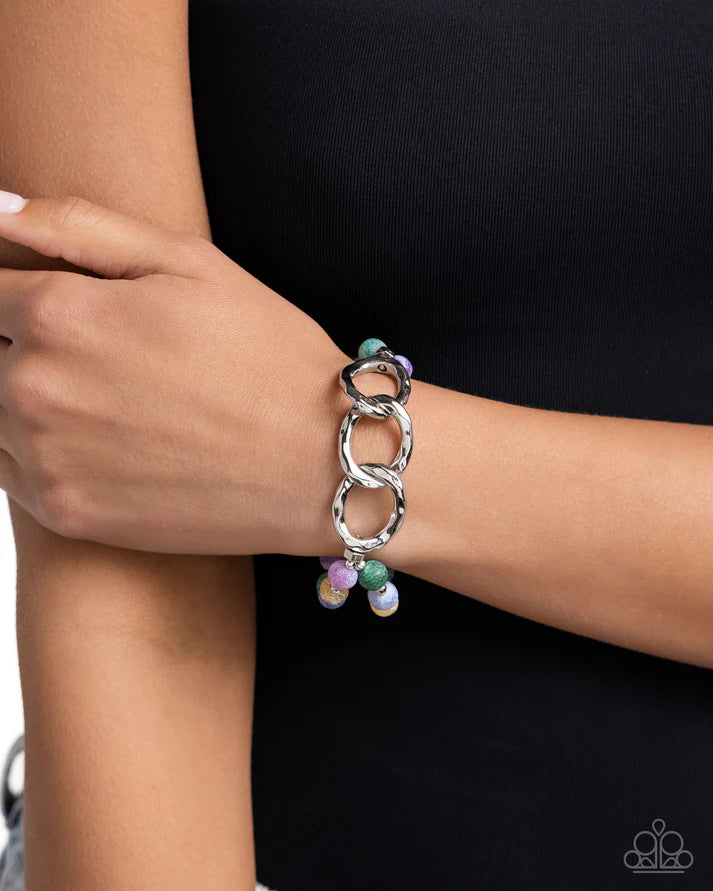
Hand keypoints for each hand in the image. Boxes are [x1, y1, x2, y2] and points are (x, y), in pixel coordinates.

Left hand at [0, 192, 349, 554]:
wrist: (320, 465)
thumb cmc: (268, 357)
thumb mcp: (190, 264)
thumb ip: (80, 227)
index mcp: (60, 312)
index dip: (18, 289)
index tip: (67, 310)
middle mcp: (35, 386)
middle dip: (24, 342)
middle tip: (104, 358)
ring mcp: (45, 457)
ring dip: (27, 399)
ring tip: (109, 400)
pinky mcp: (65, 513)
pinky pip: (9, 471)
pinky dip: (38, 452)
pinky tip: (105, 442)